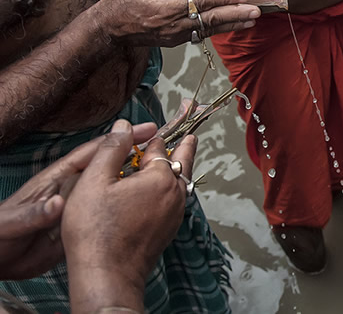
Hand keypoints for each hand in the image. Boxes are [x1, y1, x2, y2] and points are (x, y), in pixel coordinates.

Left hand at [0, 122, 156, 279]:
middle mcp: (72, 187)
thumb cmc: (1, 235)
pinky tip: (145, 200)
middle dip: (134, 151)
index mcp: (56, 179)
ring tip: (161, 170)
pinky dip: (128, 201)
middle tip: (162, 143)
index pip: (92, 153)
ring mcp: (78, 204)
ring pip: (112, 185)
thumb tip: (57, 204)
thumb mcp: (14, 223)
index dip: (118, 139)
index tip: (144, 130)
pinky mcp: (81, 223)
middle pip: (108, 164)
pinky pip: (110, 208)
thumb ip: (36, 214)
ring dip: (134, 176)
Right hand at [63, 120, 196, 312]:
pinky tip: (161, 192)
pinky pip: (176, 201)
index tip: (155, 128)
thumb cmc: (96, 231)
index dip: (152, 137)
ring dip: (179, 169)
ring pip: (181, 183)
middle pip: (183, 162)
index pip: (159, 147)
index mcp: (160, 178)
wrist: (107, 274)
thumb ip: (111, 149)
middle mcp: (175, 194)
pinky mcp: (169, 229)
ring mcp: (175, 214)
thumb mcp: (93, 181)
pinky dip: (172, 189)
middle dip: (186, 146)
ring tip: (179, 158)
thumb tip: (123, 126)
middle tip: (191, 135)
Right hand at [96, 0, 260, 46]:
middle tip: (257, 11)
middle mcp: (176, 24)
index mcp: (169, 6)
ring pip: (211, 28)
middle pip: (213, 18)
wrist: (109, 27)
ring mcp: (177, 34)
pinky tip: (232, 26)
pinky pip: (202, 33)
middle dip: (237, 14)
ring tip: (252, 20)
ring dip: (233, 24)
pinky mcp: (176, 40)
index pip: (204, 1)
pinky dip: (219, 29)